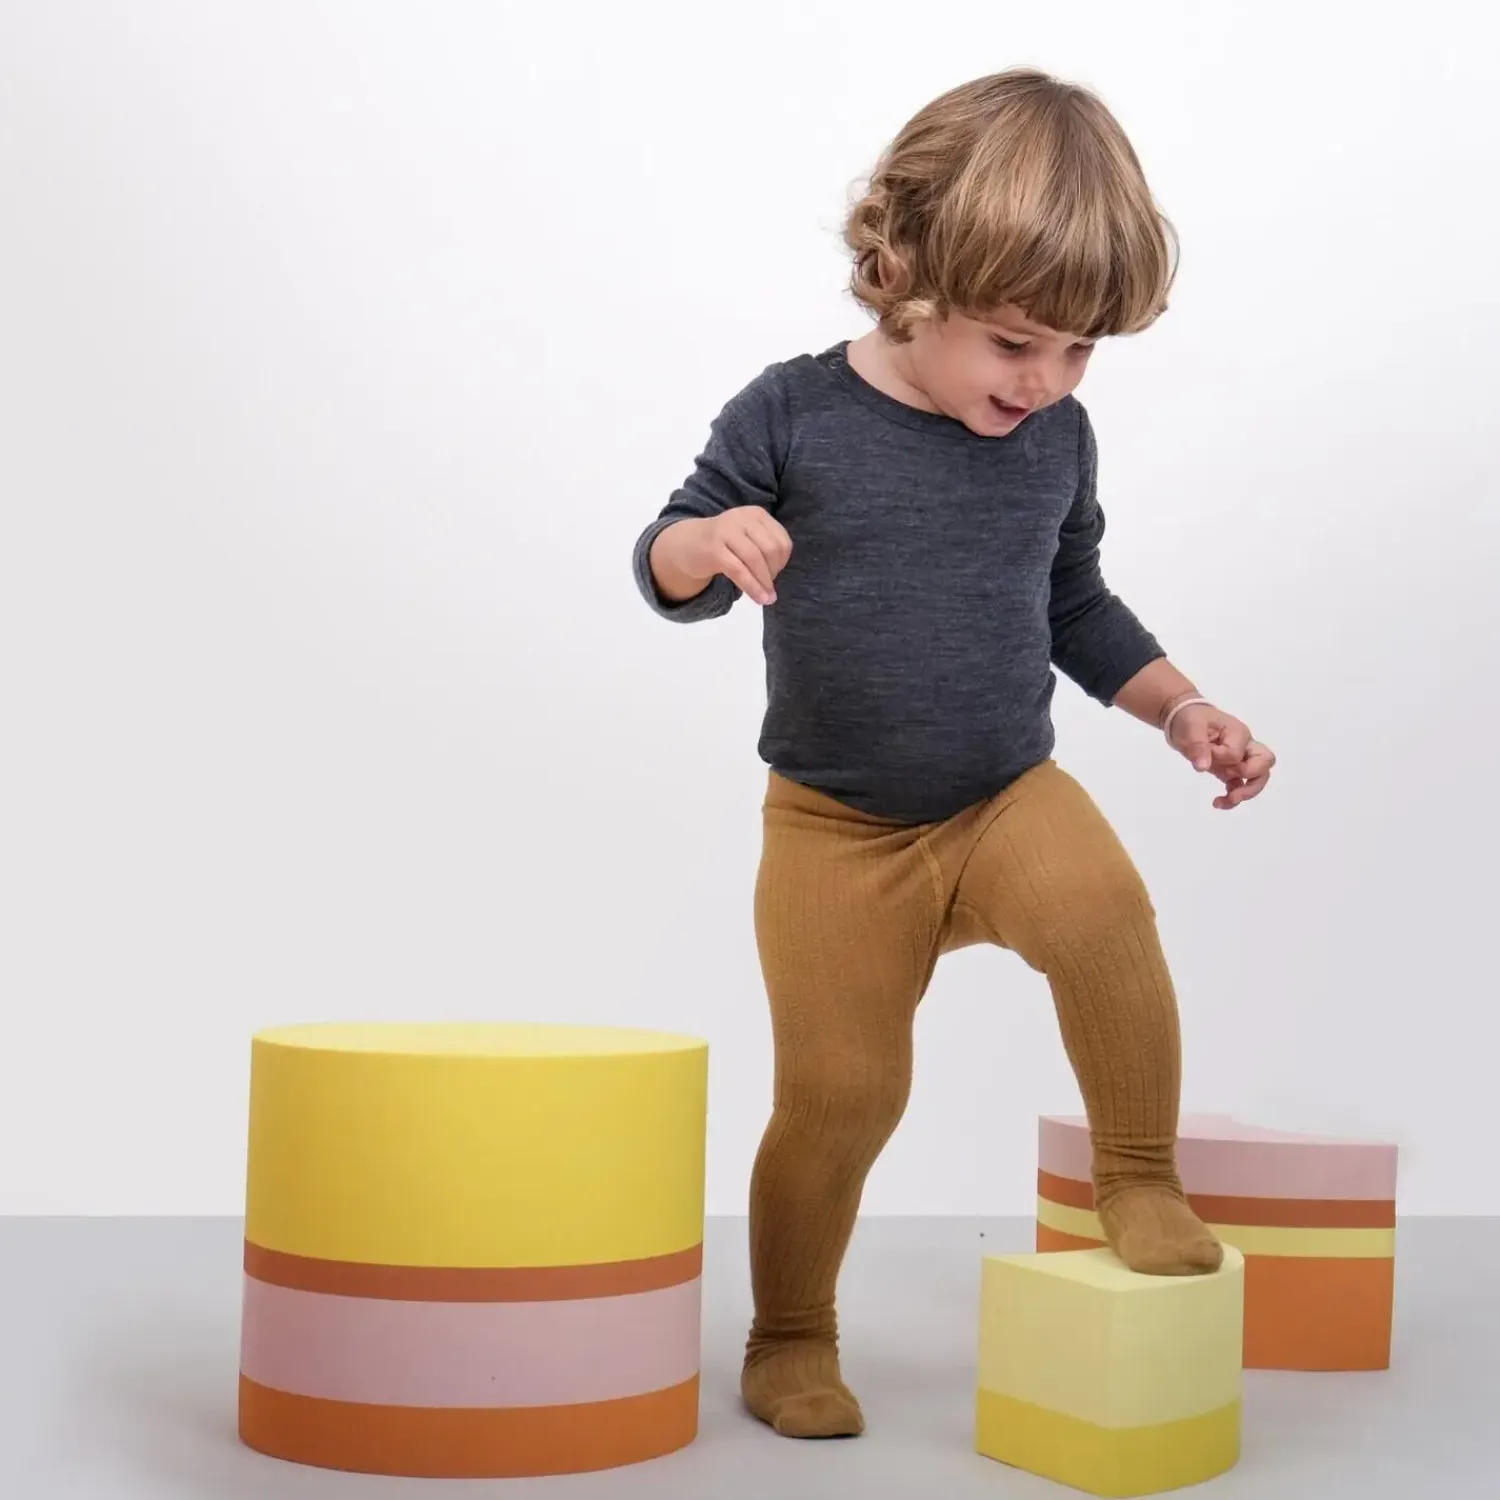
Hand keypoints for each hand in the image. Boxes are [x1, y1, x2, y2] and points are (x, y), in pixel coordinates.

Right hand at [667, 508, 792, 606]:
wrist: (687, 543)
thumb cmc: (724, 543)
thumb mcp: (747, 538)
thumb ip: (764, 548)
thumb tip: (779, 575)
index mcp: (756, 514)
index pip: (781, 540)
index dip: (783, 562)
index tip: (775, 574)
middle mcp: (742, 518)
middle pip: (771, 549)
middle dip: (774, 572)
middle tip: (769, 585)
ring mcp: (726, 531)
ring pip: (755, 560)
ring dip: (764, 583)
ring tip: (767, 598)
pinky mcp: (713, 549)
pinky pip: (739, 571)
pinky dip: (752, 587)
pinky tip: (759, 599)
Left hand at [1169, 704, 1275, 809]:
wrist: (1183, 720)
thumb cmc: (1191, 719)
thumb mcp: (1191, 727)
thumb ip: (1198, 745)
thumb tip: (1203, 767)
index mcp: (1237, 732)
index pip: (1237, 752)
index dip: (1221, 758)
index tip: (1205, 752)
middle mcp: (1245, 746)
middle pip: (1265, 763)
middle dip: (1253, 780)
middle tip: (1234, 790)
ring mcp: (1240, 759)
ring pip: (1258, 777)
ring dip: (1247, 792)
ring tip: (1229, 800)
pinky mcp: (1230, 770)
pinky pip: (1240, 786)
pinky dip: (1233, 798)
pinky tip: (1218, 803)